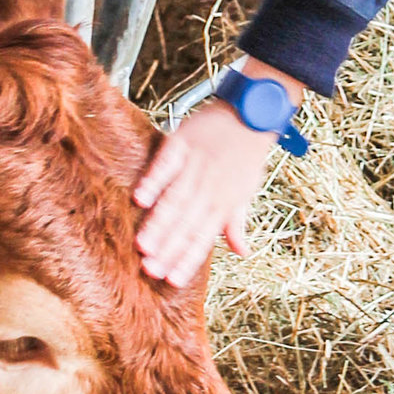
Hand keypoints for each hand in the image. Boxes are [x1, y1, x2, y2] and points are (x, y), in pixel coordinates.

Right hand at [134, 94, 286, 282]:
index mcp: (224, 203)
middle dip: (168, 249)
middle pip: (186, 223)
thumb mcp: (246, 191)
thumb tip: (242, 252)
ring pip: (175, 200)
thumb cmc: (246, 155)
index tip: (170, 280)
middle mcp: (209, 188)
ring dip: (159, 223)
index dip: (186, 260)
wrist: (253, 112)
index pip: (202, 238)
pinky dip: (154, 181)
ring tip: (143, 246)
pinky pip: (166, 164)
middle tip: (149, 270)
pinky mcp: (182, 143)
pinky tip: (140, 199)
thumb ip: (236, 222)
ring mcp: (195, 165)